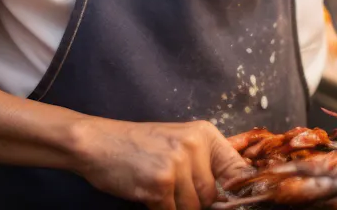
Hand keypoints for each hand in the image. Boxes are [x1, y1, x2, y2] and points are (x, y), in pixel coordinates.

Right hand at [72, 118, 252, 209]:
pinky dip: (161, 209)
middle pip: (212, 195)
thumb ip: (204, 162)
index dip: (236, 192)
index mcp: (203, 134)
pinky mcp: (161, 182)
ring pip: (193, 207)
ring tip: (159, 190)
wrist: (99, 143)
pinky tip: (148, 194)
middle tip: (173, 192)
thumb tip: (233, 189)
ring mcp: (178, 163)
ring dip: (176, 207)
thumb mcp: (177, 142)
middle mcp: (194, 145)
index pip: (237, 169)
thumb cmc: (137, 146)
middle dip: (195, 202)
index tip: (233, 202)